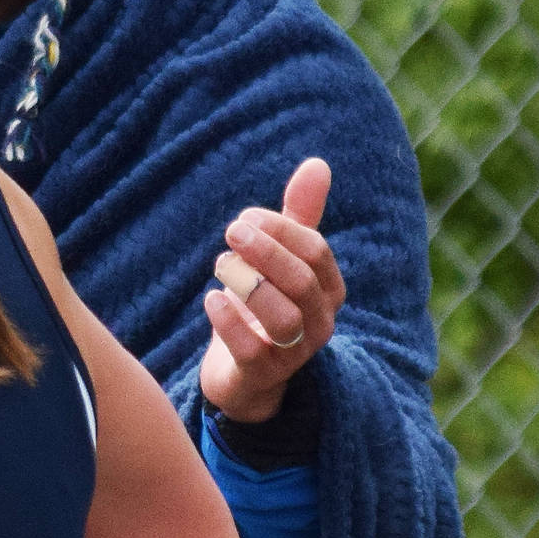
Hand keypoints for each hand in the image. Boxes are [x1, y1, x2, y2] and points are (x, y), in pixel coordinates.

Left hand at [199, 159, 343, 423]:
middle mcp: (319, 322)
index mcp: (328, 289)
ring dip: (248, 285)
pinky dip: (229, 321)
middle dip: (266, 252)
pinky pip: (252, 350)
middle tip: (231, 231)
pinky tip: (211, 299)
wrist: (244, 373)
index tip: (246, 216)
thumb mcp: (282, 259)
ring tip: (220, 266)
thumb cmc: (265, 304)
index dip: (282, 230)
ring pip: (284, 318)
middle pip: (302, 282)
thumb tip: (317, 163)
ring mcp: (294, 352)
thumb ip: (298, 216)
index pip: (316, 252)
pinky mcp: (262, 374)